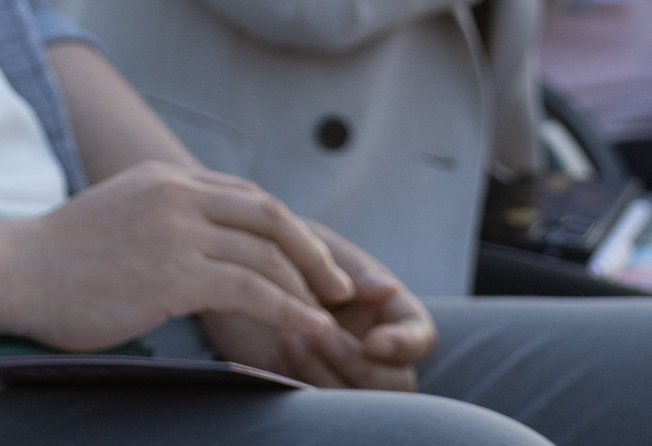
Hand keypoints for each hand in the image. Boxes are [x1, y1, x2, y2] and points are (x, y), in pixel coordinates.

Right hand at [0, 161, 362, 363]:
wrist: (12, 271)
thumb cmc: (56, 259)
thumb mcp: (117, 217)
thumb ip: (158, 220)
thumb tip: (190, 248)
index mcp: (163, 179)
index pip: (245, 195)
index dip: (286, 229)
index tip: (307, 260)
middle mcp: (176, 193)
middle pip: (270, 215)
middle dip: (312, 253)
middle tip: (337, 288)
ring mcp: (176, 230)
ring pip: (267, 253)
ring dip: (308, 289)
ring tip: (331, 320)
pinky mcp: (173, 272)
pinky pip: (251, 289)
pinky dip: (289, 312)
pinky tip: (308, 332)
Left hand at [206, 222, 432, 390]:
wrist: (231, 267)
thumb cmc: (282, 247)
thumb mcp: (314, 247)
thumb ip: (348, 268)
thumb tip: (386, 287)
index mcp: (388, 311)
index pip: (419, 336)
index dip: (404, 344)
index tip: (374, 341)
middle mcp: (374, 349)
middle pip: (394, 382)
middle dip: (355, 362)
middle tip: (317, 333)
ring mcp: (342, 373)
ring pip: (355, 399)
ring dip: (323, 373)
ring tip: (287, 337)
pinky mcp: (308, 386)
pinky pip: (315, 404)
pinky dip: (297, 383)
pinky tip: (275, 356)